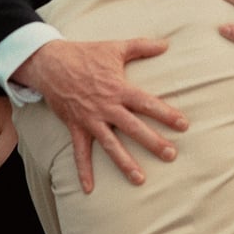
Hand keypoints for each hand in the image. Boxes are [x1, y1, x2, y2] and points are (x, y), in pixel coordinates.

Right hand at [13, 38, 188, 192]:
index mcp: (119, 88)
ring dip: (125, 163)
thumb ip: (141, 46)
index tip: (183, 125)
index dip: (166, 114)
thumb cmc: (85, 54)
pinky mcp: (76, 127)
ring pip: (111, 145)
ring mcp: (90, 119)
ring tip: (140, 180)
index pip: (147, 103)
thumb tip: (166, 43)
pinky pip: (80, 152)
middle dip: (153, 142)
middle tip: (171, 156)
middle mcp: (107, 107)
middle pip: (134, 128)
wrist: (50, 63)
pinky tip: (88, 189)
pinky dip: (83, 171)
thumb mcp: (114, 47)